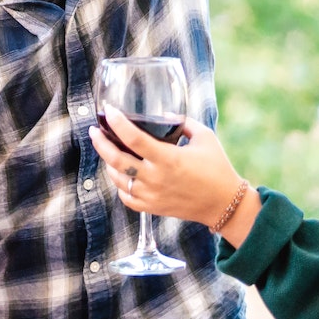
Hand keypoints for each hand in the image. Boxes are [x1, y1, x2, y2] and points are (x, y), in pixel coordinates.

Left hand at [90, 110, 244, 226]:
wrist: (224, 204)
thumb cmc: (217, 168)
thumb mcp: (205, 137)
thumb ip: (183, 122)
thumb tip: (164, 114)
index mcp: (168, 159)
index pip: (133, 138)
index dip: (117, 123)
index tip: (109, 111)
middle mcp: (155, 178)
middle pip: (116, 160)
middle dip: (100, 143)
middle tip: (94, 131)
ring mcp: (151, 195)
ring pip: (117, 178)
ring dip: (108, 162)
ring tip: (107, 149)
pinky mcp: (151, 208)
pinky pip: (125, 196)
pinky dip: (119, 184)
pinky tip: (120, 173)